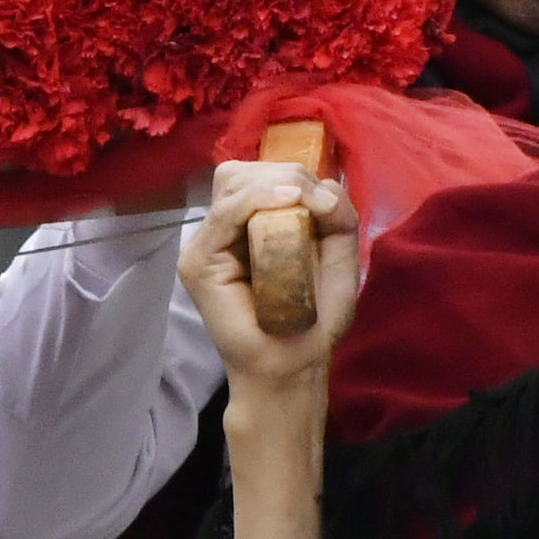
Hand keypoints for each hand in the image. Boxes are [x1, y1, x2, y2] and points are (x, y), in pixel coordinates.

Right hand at [179, 159, 360, 391]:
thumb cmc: (313, 318)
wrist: (294, 365)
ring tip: (304, 201)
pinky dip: (256, 199)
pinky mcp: (198, 263)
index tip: (327, 198)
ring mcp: (206, 245)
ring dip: (275, 184)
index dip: (292, 174)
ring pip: (232, 184)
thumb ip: (339, 218)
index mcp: (250, 225)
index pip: (257, 176)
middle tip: (318, 201)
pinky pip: (224, 214)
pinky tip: (287, 201)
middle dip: (286, 174)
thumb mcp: (339, 259)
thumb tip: (328, 184)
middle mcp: (224, 231)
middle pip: (242, 173)